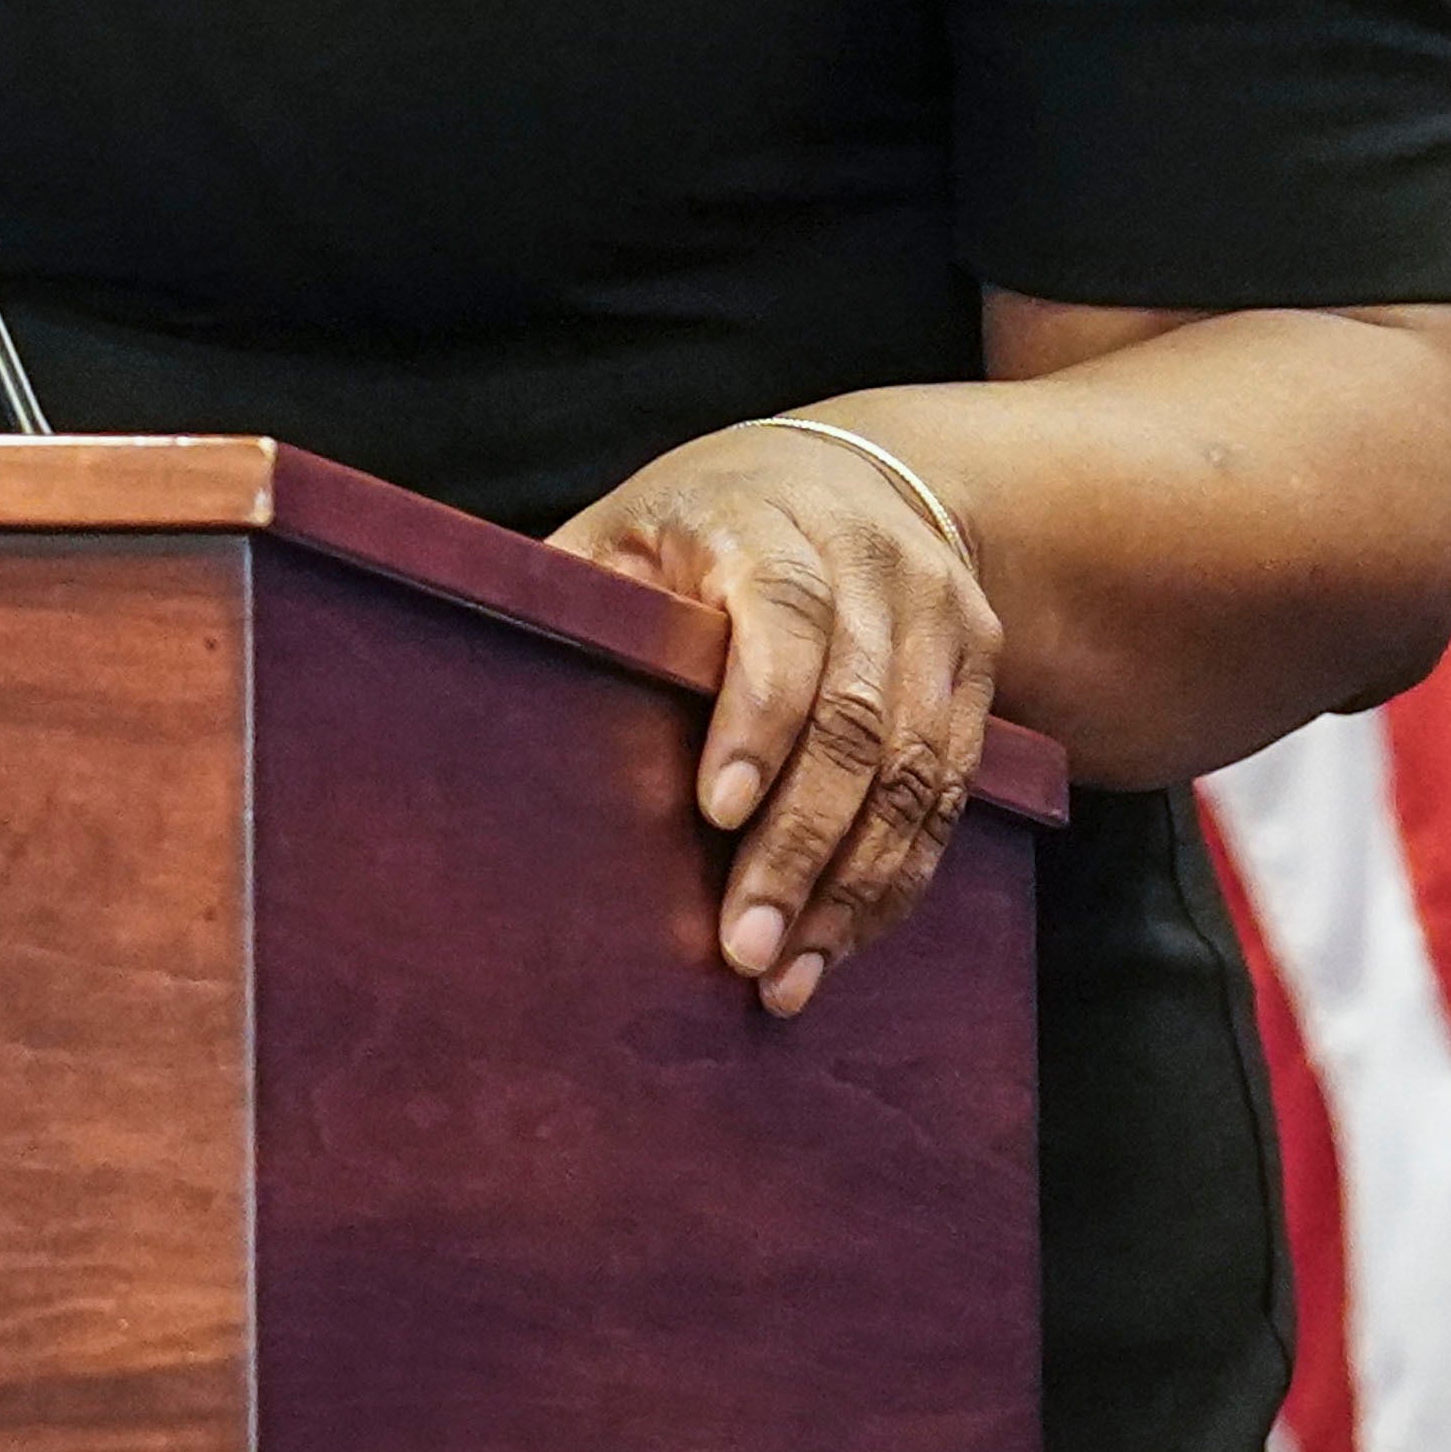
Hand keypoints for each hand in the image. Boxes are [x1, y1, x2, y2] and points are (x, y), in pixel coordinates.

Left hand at [553, 416, 1001, 1016]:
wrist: (857, 475)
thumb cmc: (699, 523)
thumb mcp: (624, 532)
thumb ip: (574, 602)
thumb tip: (470, 701)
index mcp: (765, 522)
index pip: (780, 621)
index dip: (756, 720)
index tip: (715, 813)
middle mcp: (869, 560)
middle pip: (854, 717)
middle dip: (802, 846)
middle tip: (746, 949)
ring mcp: (937, 612)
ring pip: (916, 768)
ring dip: (857, 885)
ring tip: (793, 977)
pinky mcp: (979, 663)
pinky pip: (951, 786)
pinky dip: (900, 872)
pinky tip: (846, 938)